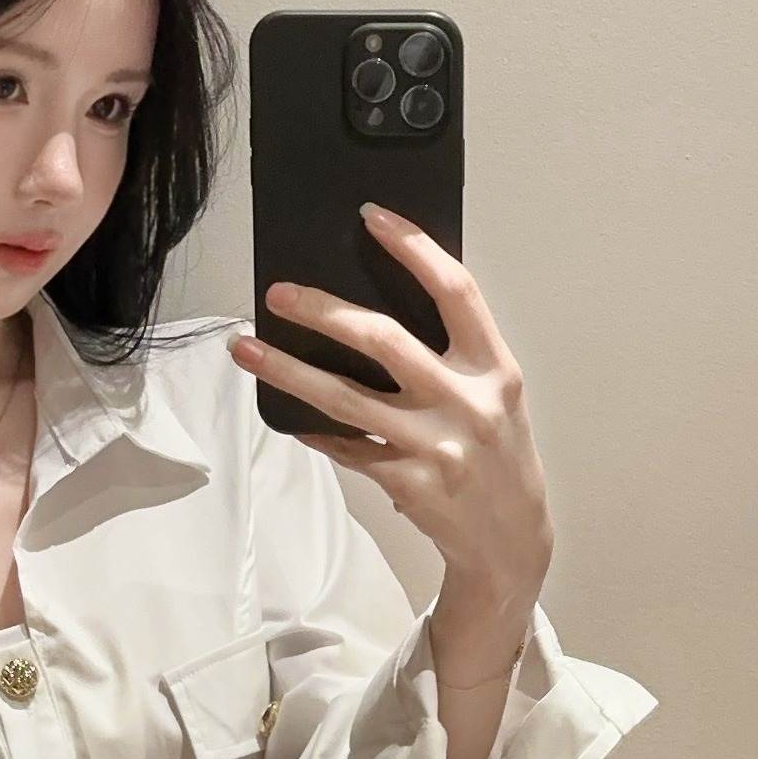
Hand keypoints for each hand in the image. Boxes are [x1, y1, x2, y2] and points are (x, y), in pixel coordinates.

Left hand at [229, 204, 554, 620]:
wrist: (512, 542)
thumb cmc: (498, 457)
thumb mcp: (496, 398)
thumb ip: (454, 357)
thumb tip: (374, 312)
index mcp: (495, 370)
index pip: (456, 291)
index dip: (413, 248)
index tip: (371, 217)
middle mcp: (467, 404)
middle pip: (384, 340)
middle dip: (324, 311)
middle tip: (279, 293)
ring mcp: (435, 447)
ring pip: (346, 399)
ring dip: (288, 370)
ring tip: (246, 349)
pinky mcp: (407, 484)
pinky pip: (346, 448)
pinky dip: (314, 429)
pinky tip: (286, 414)